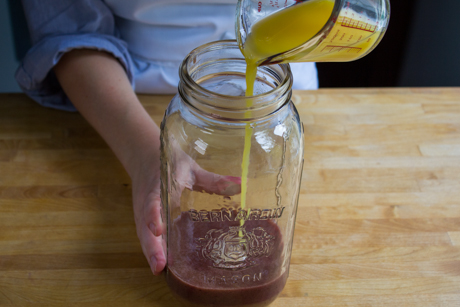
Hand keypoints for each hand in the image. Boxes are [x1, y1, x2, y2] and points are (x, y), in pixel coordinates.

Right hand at [131, 146, 240, 275]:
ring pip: (143, 234)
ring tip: (159, 270)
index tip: (158, 230)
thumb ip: (214, 180)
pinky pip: (144, 235)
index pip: (153, 201)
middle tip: (160, 265)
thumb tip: (241, 184)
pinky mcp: (142, 218)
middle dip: (152, 246)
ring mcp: (141, 211)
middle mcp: (146, 201)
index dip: (153, 216)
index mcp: (159, 185)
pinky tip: (159, 264)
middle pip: (145, 225)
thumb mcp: (192, 169)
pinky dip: (150, 249)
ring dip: (150, 251)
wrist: (143, 154)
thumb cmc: (169, 162)